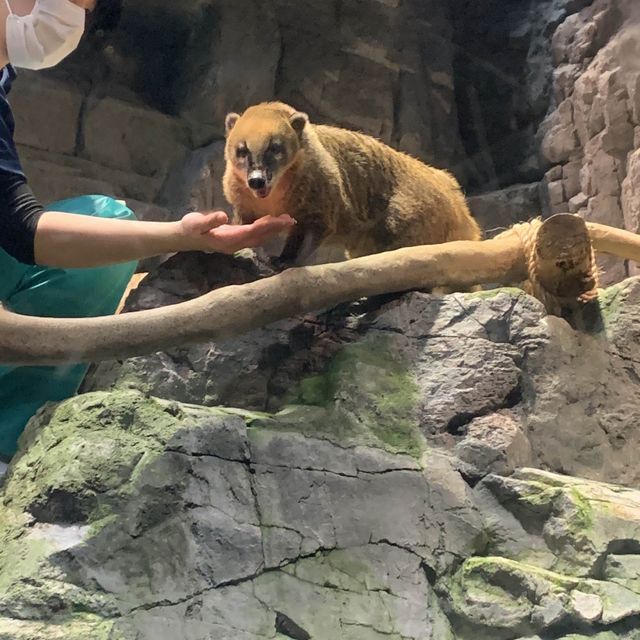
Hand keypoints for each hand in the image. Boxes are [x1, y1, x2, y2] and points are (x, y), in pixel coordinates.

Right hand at [178, 211, 295, 253]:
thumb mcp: (195, 223)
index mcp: (228, 239)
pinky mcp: (235, 240)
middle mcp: (235, 244)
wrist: (183, 238)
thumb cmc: (189, 229)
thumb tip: (222, 216)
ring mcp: (236, 243)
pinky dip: (264, 229)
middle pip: (260, 236)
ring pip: (258, 237)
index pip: (252, 232)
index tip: (280, 220)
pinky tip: (270, 222)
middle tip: (291, 220)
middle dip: (275, 229)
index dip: (267, 226)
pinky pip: (254, 236)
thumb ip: (208, 220)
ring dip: (272, 230)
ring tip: (286, 221)